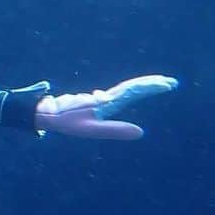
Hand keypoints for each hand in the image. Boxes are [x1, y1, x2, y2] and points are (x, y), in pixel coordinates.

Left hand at [35, 75, 178, 139]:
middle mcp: (103, 97)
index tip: (168, 83)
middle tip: (170, 82)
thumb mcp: (91, 129)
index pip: (133, 91)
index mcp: (106, 102)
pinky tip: (131, 92)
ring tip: (158, 84)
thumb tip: (141, 132)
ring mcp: (98, 99)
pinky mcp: (92, 102)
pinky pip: (115, 94)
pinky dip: (128, 91)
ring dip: (142, 86)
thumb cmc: (66, 122)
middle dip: (150, 84)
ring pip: (124, 89)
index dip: (151, 87)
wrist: (44, 113)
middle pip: (131, 87)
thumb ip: (115, 130)